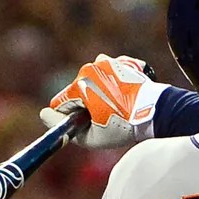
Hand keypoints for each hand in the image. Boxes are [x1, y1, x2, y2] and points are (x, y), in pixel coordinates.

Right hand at [42, 54, 165, 148]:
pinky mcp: (122, 61)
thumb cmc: (123, 127)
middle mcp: (90, 68)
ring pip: (92, 80)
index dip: (69, 117)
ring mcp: (108, 61)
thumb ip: (62, 127)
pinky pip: (109, 72)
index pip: (61, 103)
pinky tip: (123, 95)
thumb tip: (43, 115)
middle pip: (77, 91)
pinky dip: (112, 82)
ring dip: (98, 93)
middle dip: (84, 104)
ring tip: (116, 107)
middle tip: (104, 118)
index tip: (84, 124)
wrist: (155, 112)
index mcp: (80, 85)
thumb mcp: (91, 138)